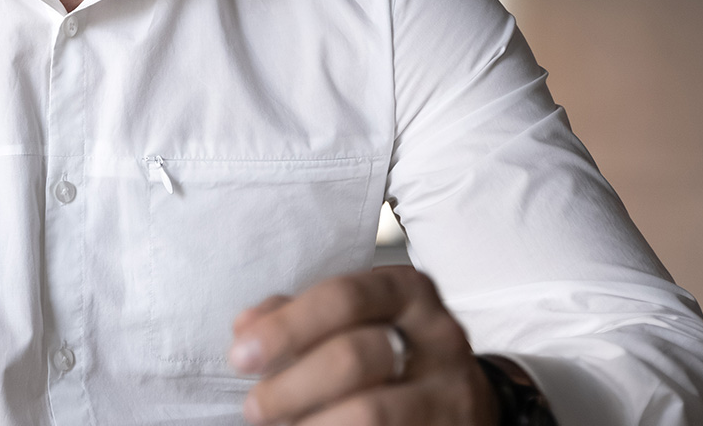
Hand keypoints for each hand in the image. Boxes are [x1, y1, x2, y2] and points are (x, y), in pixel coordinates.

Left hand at [226, 266, 496, 425]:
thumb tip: (246, 328)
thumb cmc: (389, 350)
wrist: (461, 398)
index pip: (342, 299)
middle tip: (253, 407)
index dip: (285, 329)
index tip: (240, 357)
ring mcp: (450, 390)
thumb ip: (299, 317)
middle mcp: (437, 334)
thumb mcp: (354, 319)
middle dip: (290, 386)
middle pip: (353, 357)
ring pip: (371, 411)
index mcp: (405, 290)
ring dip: (313, 424)